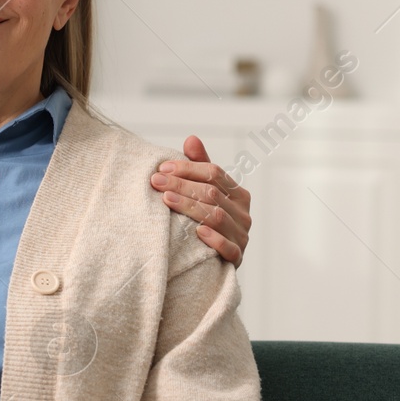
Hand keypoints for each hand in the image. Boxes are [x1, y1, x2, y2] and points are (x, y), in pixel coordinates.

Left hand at [151, 135, 251, 265]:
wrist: (214, 262)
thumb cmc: (207, 220)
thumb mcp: (205, 192)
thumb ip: (199, 167)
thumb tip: (191, 138)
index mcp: (238, 193)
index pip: (214, 173)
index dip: (188, 169)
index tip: (162, 168)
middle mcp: (243, 213)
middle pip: (212, 193)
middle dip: (181, 185)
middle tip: (156, 181)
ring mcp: (241, 235)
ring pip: (216, 216)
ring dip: (190, 207)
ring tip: (167, 199)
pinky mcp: (237, 257)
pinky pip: (228, 248)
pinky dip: (214, 239)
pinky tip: (197, 231)